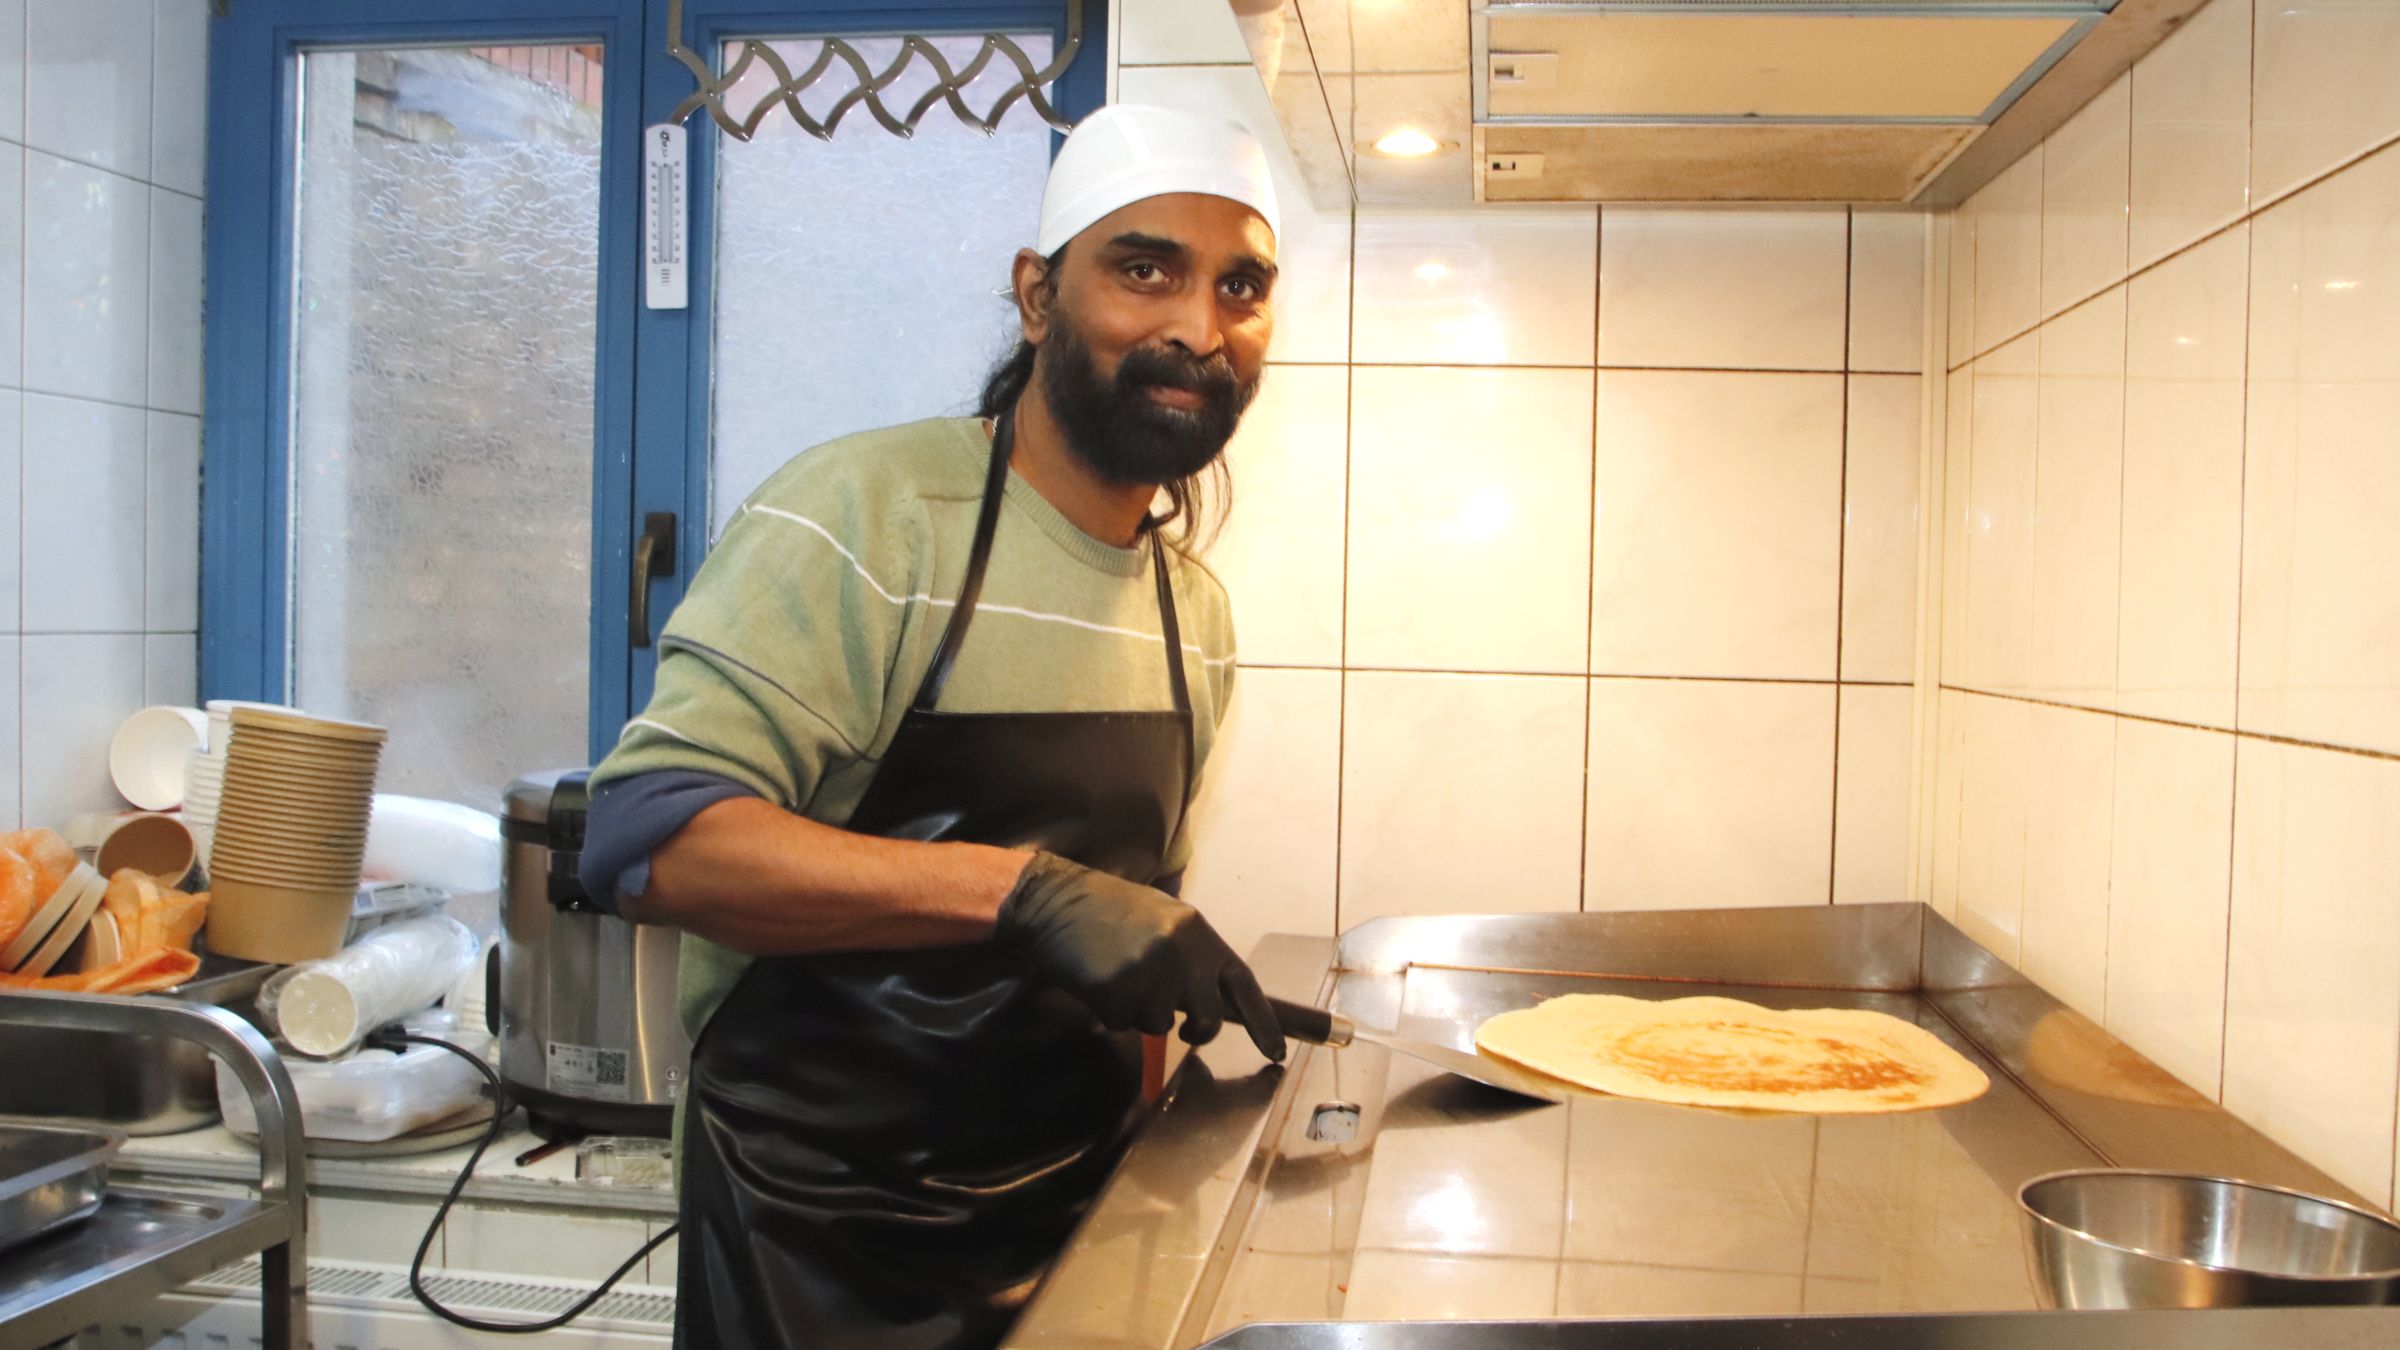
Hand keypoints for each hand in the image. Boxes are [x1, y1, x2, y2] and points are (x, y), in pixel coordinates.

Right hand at [994, 852, 1285, 1061]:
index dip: (1263, 1021)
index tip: (1276, 1050)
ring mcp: (1147, 972)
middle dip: (1197, 1030)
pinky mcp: (1114, 989)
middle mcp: (1179, 951)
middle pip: (1209, 1018)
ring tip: (1119, 978)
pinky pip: (1122, 1023)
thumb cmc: (1108, 910)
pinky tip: (1097, 982)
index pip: (1242, 983)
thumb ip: (1193, 954)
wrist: (1053, 900)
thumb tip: (1215, 995)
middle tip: (1182, 1026)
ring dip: (1140, 1013)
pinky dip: (1109, 1013)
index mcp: (1196, 931)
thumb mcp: (1163, 918)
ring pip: (1159, 1024)